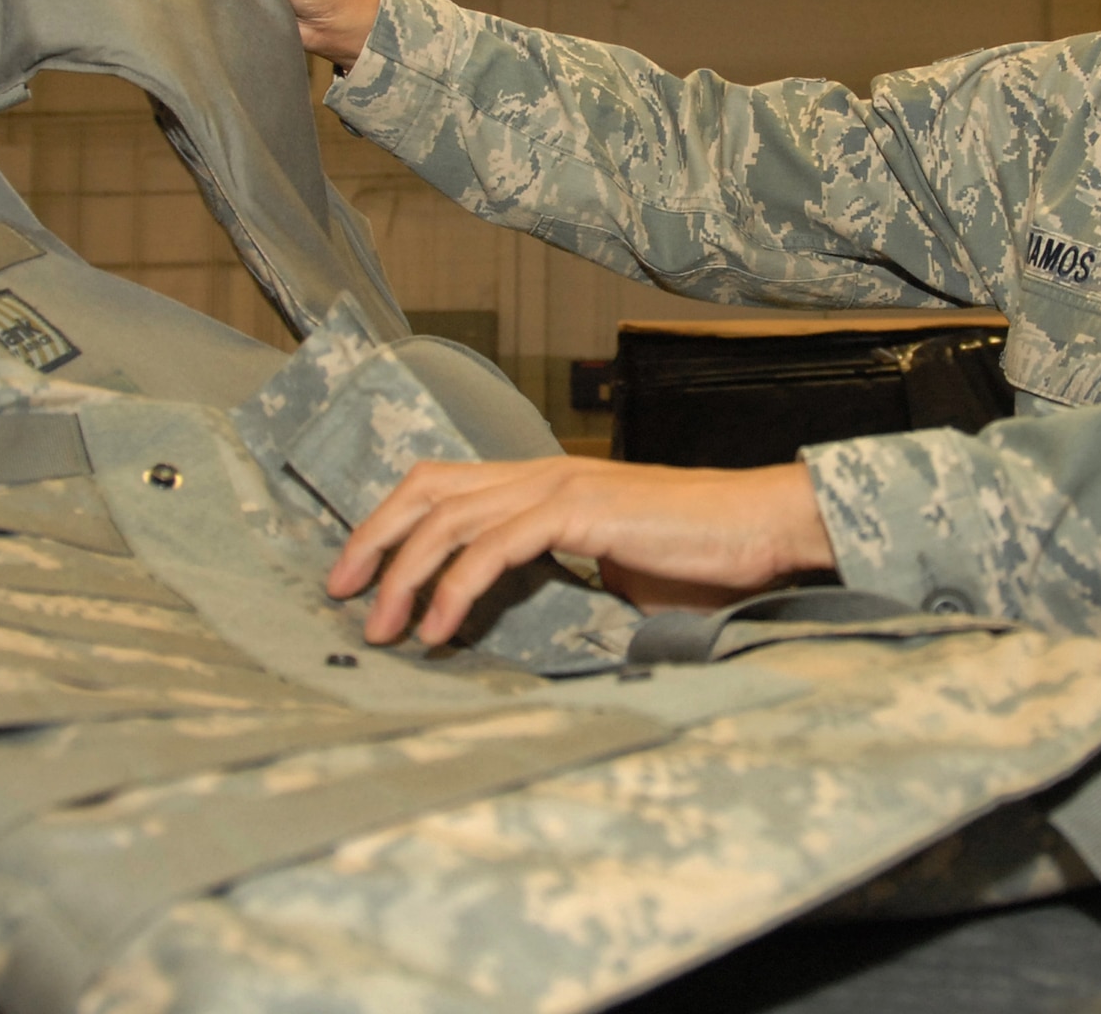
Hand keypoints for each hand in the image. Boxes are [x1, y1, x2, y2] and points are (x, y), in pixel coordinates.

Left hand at [325, 456, 836, 645]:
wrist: (760, 528)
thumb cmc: (699, 556)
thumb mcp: (610, 567)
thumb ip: (559, 576)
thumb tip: (515, 616)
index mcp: (544, 481)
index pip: (442, 484)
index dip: (389, 522)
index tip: (357, 575)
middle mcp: (542, 472)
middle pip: (426, 490)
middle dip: (372, 541)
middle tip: (339, 594)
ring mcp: (559, 486)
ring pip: (449, 518)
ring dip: (404, 576)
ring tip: (383, 628)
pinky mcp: (580, 511)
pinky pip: (495, 546)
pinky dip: (457, 588)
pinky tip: (441, 628)